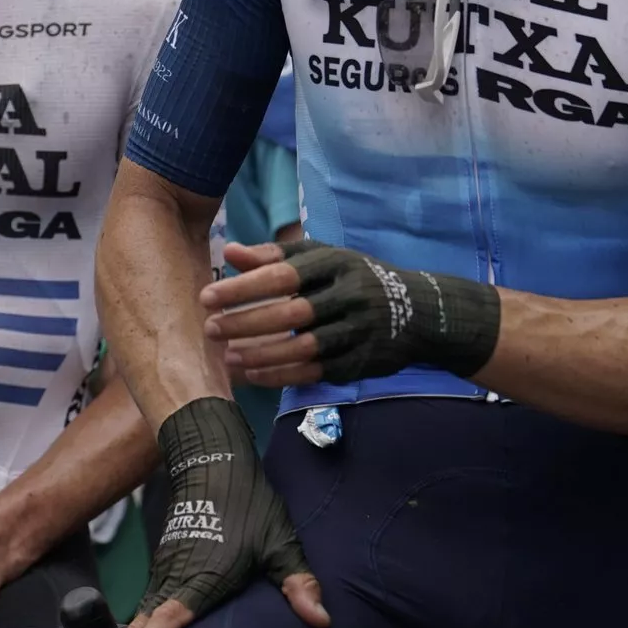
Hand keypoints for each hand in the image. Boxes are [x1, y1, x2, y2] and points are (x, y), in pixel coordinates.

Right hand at [126, 399, 325, 627]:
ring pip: (143, 609)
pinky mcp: (164, 556)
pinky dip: (141, 618)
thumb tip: (323, 620)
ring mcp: (167, 564)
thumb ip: (298, 584)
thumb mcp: (279, 543)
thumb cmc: (250, 503)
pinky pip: (148, 596)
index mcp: (203, 579)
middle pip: (145, 623)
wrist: (212, 459)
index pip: (167, 622)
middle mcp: (177, 576)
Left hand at [203, 239, 499, 387]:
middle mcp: (350, 296)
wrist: (420, 311)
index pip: (282, 275)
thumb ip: (272, 256)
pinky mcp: (363, 362)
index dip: (243, 288)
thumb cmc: (352, 278)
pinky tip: (253, 375)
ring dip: (261, 355)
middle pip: (291, 313)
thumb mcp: (320, 258)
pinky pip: (317, 372)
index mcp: (335, 263)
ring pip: (303, 348)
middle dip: (246, 323)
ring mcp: (360, 331)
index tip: (207, 297)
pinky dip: (281, 375)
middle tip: (211, 329)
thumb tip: (229, 252)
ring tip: (228, 357)